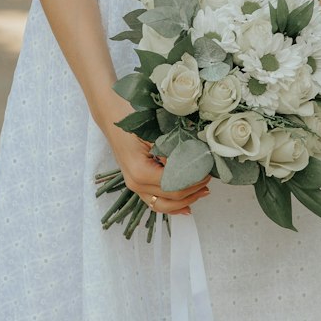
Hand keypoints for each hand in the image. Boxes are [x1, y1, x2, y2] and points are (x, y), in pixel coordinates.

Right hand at [98, 94, 210, 215]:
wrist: (112, 114)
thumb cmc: (132, 118)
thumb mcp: (156, 133)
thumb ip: (173, 152)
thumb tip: (194, 164)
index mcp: (140, 172)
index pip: (174, 186)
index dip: (193, 182)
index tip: (207, 173)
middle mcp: (135, 184)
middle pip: (170, 198)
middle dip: (192, 191)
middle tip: (208, 180)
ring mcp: (134, 185)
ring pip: (162, 205)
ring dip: (184, 202)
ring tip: (201, 193)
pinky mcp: (136, 183)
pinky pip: (154, 201)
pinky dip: (170, 205)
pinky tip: (184, 206)